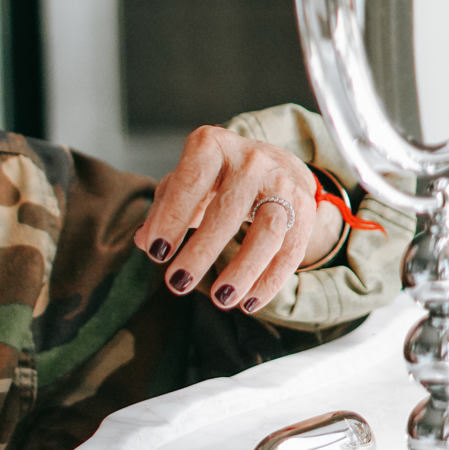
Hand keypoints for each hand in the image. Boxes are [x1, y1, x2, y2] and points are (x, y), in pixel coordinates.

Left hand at [133, 126, 342, 314]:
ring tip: (220, 300)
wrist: (272, 162)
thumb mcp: (184, 181)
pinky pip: (291, 250)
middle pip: (228, 210)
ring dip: (243, 270)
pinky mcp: (305, 208)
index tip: (156, 253)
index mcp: (212, 146)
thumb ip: (163, 208)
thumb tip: (143, 240)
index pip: (190, 181)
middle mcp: (251, 160)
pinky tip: (248, 302)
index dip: (172, 217)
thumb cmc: (216, 177)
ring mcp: (282, 183)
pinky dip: (270, 280)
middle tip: (177, 284)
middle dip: (201, 251)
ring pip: (268, 231)